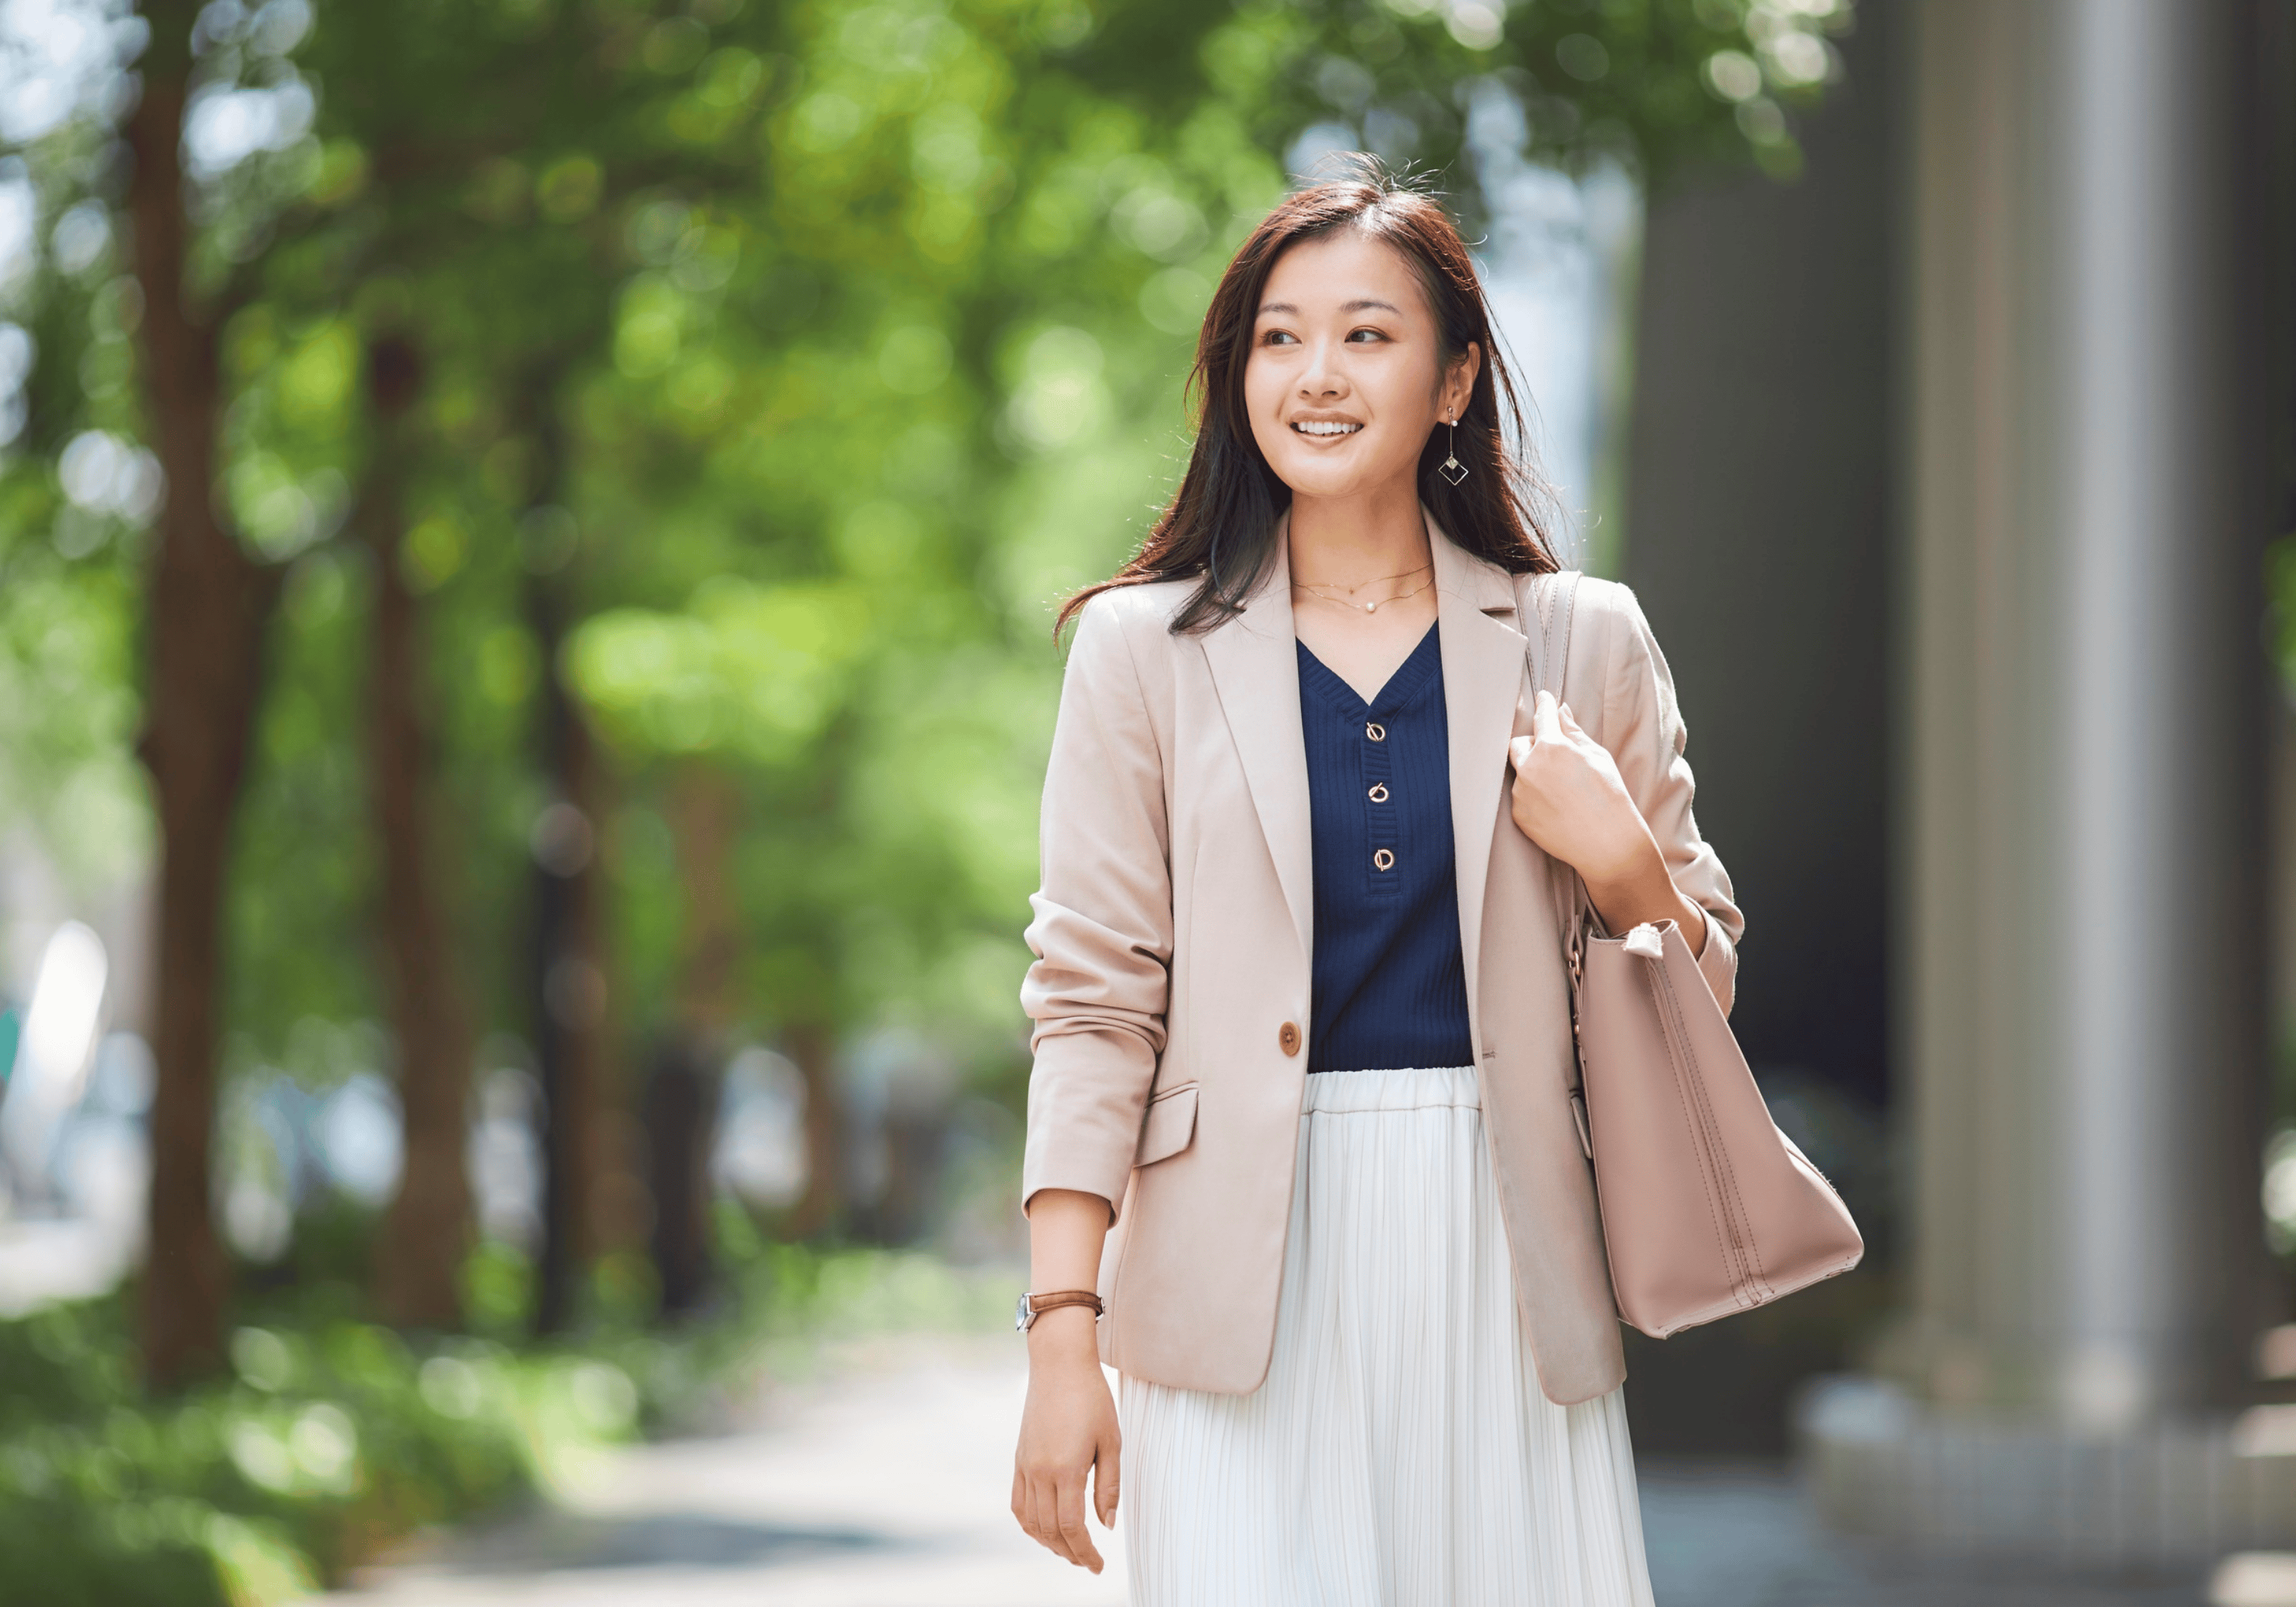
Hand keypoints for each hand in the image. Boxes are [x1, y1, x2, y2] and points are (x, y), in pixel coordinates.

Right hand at [1011, 1307, 1119, 1571]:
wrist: (1059, 1363)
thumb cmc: (1091, 1397)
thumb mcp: (1111, 1441)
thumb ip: (1108, 1486)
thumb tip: (1107, 1525)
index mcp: (1065, 1469)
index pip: (1072, 1527)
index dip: (1085, 1553)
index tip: (1098, 1566)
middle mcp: (1039, 1472)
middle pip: (1050, 1530)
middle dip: (1069, 1553)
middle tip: (1088, 1562)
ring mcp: (1025, 1465)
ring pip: (1030, 1521)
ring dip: (1049, 1543)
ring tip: (1069, 1550)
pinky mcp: (1019, 1458)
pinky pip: (1018, 1503)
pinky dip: (1029, 1523)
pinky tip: (1045, 1528)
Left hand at [1508, 690, 1708, 949]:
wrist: (1607, 843)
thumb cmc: (1609, 797)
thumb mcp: (1597, 757)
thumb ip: (1574, 732)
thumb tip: (1560, 712)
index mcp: (1552, 747)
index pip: (1543, 716)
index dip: (1544, 705)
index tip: (1543, 699)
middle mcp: (1530, 767)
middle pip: (1519, 743)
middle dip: (1532, 744)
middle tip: (1554, 754)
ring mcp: (1521, 792)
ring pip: (1521, 772)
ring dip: (1535, 773)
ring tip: (1564, 790)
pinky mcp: (1518, 814)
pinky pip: (1521, 797)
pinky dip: (1534, 796)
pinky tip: (1558, 807)